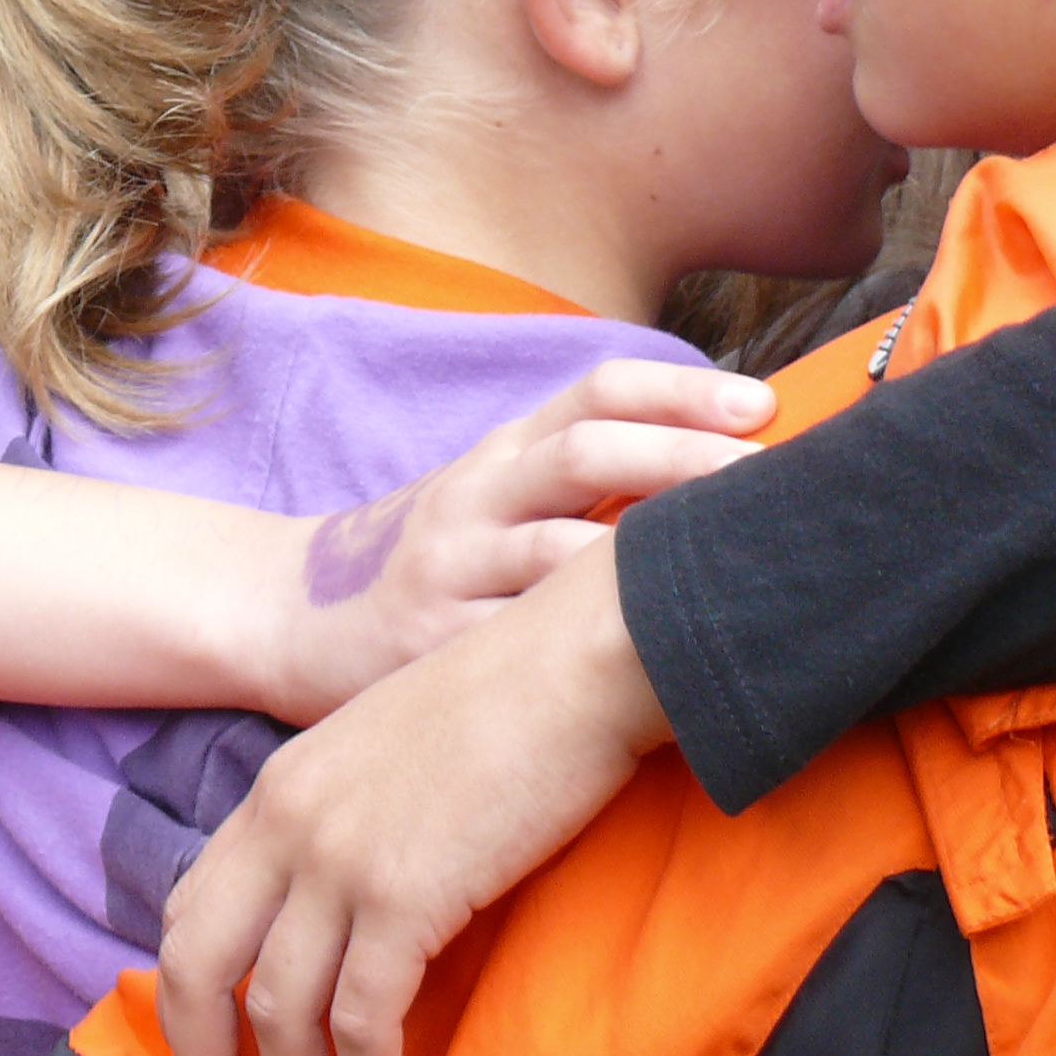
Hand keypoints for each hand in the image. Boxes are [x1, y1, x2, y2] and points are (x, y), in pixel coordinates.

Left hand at [163, 542, 670, 1055]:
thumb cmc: (508, 702)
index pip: (188, 911)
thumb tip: (345, 912)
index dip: (187, 1003)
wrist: (579, 660)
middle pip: (198, 970)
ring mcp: (339, 857)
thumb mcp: (386, 750)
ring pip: (279, 1013)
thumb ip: (344, 817)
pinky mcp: (406, 894)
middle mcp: (286, 822)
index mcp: (277, 787)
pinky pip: (363, 1022)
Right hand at [256, 358, 771, 723]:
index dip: (679, 391)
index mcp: (499, 453)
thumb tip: (721, 466)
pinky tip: (650, 663)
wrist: (285, 615)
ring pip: (555, 550)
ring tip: (727, 569)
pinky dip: (584, 651)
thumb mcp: (488, 497)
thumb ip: (580, 479)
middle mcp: (474, 496)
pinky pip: (517, 645)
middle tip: (770, 475)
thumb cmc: (425, 560)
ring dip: (647, 560)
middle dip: (683, 459)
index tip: (762, 404)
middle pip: (586, 455)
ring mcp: (448, 569)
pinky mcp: (429, 647)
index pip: (594, 393)